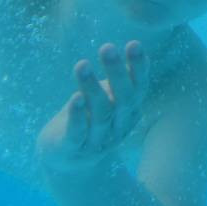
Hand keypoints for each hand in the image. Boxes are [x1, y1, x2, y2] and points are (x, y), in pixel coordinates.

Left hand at [37, 41, 148, 174]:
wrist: (67, 162)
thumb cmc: (90, 119)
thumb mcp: (108, 98)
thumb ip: (121, 79)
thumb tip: (137, 46)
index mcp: (128, 112)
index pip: (138, 88)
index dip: (138, 68)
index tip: (134, 43)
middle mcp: (118, 127)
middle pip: (122, 100)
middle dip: (116, 73)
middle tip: (108, 47)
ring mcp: (97, 141)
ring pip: (100, 114)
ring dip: (92, 89)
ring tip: (82, 64)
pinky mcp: (73, 149)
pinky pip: (78, 133)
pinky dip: (78, 116)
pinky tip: (75, 98)